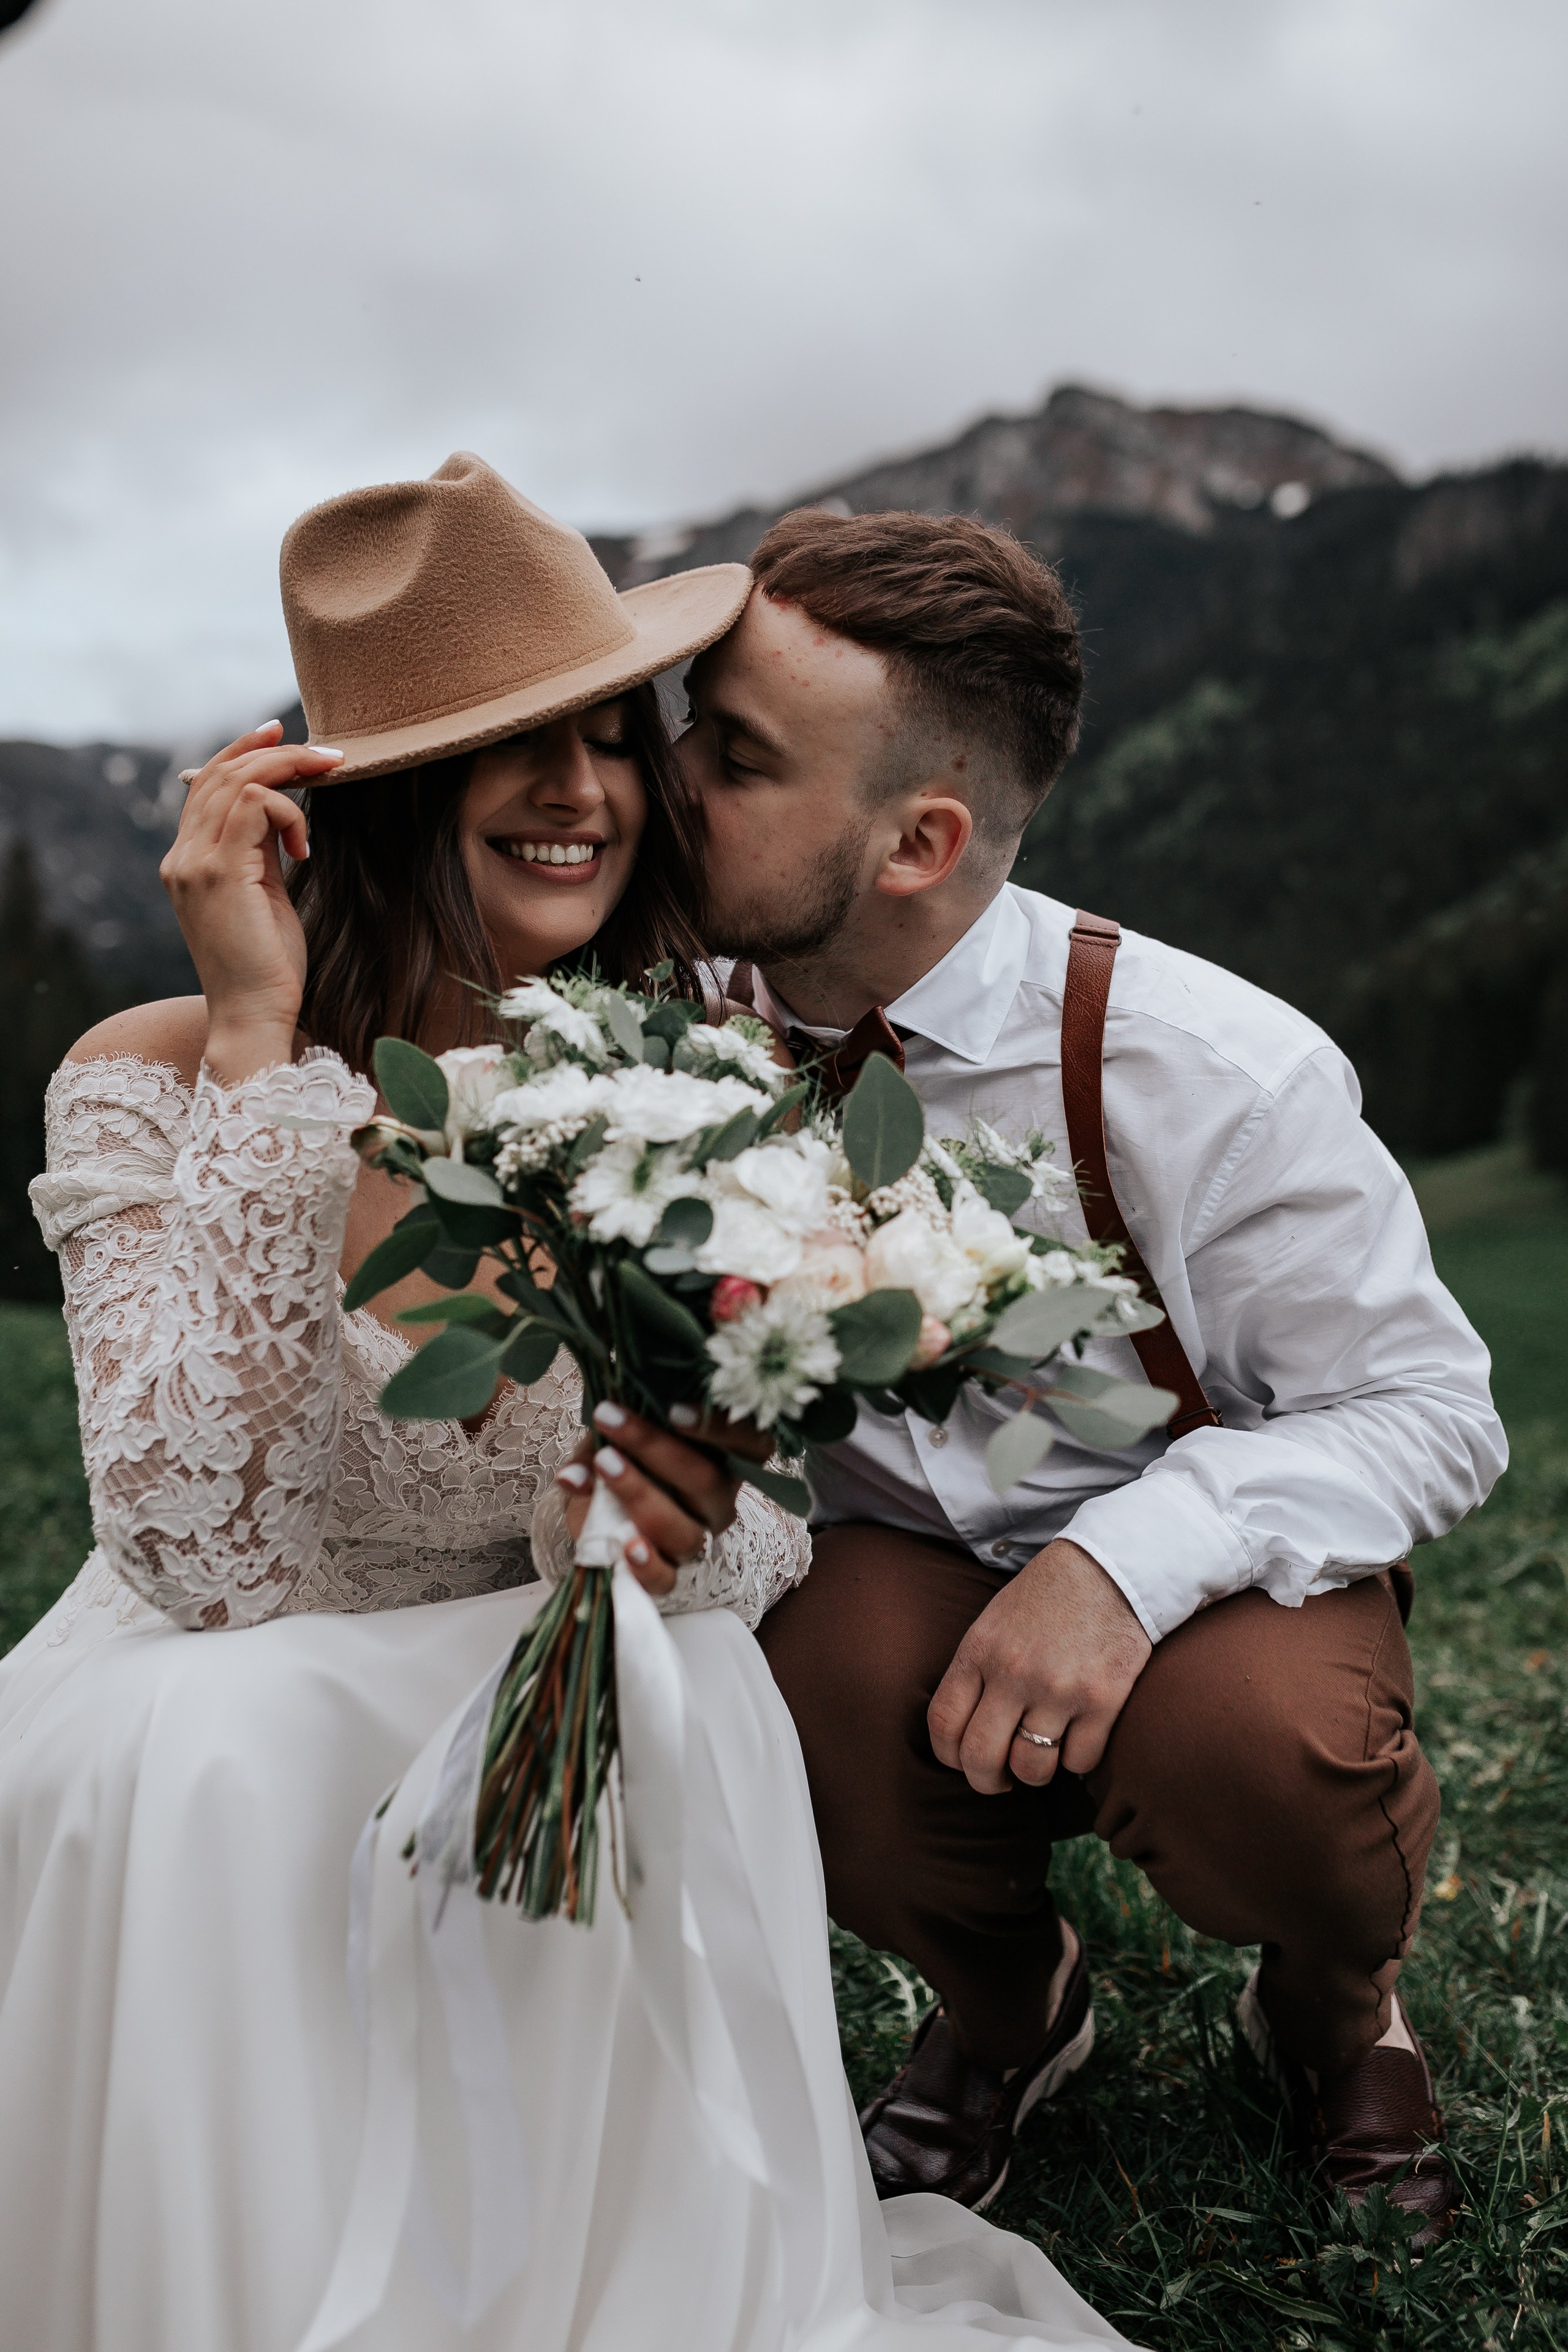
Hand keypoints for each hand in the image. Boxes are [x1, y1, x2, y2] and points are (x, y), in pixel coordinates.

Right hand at [159, 719, 343, 1082]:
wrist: (254, 1016)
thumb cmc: (268, 965)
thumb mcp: (266, 895)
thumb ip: (263, 851)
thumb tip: (281, 810)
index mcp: (187, 861)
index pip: (206, 785)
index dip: (243, 750)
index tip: (282, 733)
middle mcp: (181, 857)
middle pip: (219, 773)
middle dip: (276, 751)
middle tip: (328, 753)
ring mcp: (194, 864)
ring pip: (236, 780)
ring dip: (289, 769)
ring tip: (329, 778)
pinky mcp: (219, 874)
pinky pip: (253, 805)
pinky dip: (289, 811)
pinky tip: (306, 846)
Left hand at [554, 1401, 771, 1598]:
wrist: (600, 1510)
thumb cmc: (622, 1457)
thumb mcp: (614, 1436)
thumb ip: (598, 1444)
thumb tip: (573, 1476)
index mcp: (727, 1457)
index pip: (750, 1441)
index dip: (718, 1427)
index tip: (673, 1409)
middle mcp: (720, 1501)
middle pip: (707, 1480)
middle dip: (654, 1447)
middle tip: (610, 1420)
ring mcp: (695, 1538)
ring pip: (685, 1530)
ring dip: (640, 1494)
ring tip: (604, 1466)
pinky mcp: (667, 1571)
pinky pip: (666, 1579)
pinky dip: (646, 1565)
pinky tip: (625, 1546)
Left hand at [928, 1538, 1151, 1793]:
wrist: (1110, 1567)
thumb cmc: (1047, 1598)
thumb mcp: (993, 1623)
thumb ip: (975, 1672)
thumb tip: (963, 1733)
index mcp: (979, 1650)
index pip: (942, 1723)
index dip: (948, 1755)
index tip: (961, 1760)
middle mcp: (1013, 1672)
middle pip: (980, 1757)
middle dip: (986, 1781)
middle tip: (999, 1779)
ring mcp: (1058, 1688)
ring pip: (1030, 1768)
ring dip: (1033, 1773)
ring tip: (1041, 1758)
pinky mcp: (1102, 1700)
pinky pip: (1079, 1762)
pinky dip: (1076, 1760)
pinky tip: (1078, 1738)